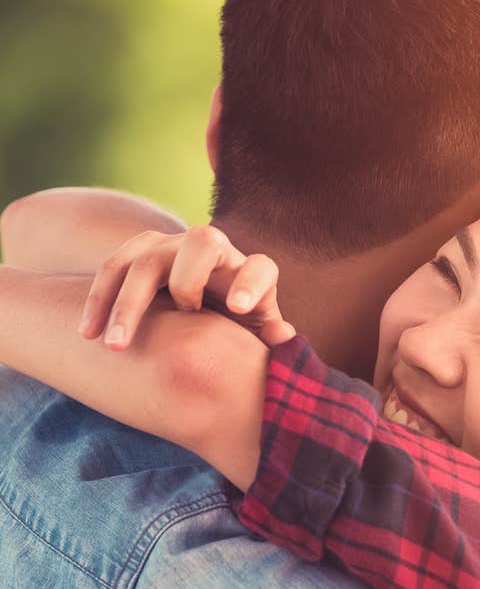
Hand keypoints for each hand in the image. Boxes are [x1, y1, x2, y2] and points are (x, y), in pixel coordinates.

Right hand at [77, 225, 295, 348]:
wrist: (202, 309)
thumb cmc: (235, 330)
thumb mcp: (254, 337)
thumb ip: (269, 338)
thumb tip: (283, 336)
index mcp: (249, 275)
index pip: (259, 268)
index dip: (250, 283)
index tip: (236, 308)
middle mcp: (213, 253)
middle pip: (202, 243)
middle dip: (188, 279)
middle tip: (182, 316)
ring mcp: (173, 249)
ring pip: (145, 258)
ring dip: (127, 301)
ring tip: (115, 345)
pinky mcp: (140, 255)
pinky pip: (114, 266)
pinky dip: (98, 299)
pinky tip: (88, 335)